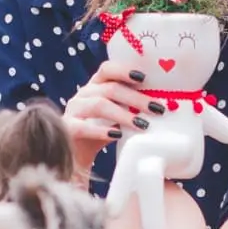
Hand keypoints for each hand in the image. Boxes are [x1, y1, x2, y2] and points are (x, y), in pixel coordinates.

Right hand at [62, 61, 163, 176]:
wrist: (76, 158)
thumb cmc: (100, 134)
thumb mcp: (117, 118)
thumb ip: (131, 109)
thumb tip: (160, 107)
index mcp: (95, 86)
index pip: (107, 69)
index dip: (124, 70)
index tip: (144, 77)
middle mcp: (83, 94)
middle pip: (110, 88)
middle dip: (136, 98)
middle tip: (157, 109)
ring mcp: (73, 110)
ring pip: (99, 105)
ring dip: (123, 114)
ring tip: (142, 125)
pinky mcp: (67, 128)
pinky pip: (83, 127)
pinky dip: (101, 131)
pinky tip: (117, 135)